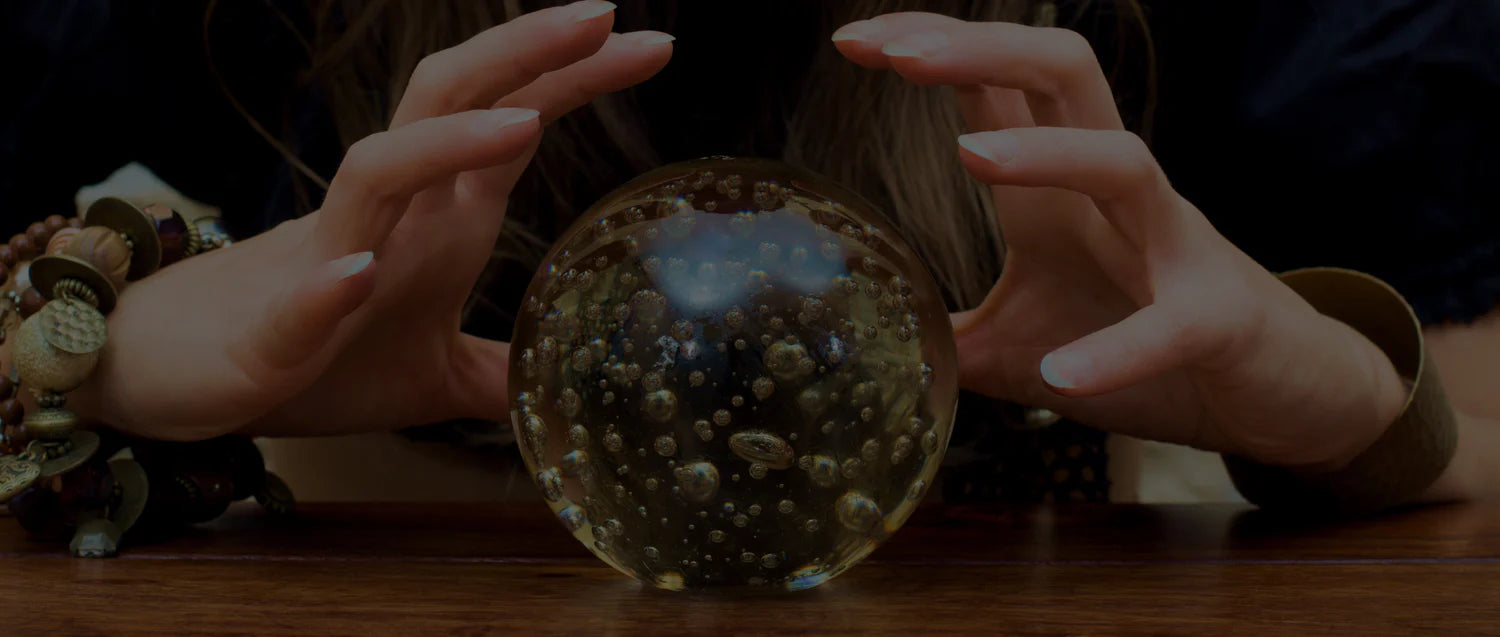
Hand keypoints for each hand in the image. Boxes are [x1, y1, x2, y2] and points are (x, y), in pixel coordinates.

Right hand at [69, 0, 674, 439]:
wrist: (177, 376)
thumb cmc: (310, 359)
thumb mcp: (430, 372)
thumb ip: (497, 368)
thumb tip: (561, 385)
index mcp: (433, 218)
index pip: (509, 121)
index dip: (574, 78)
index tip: (652, 45)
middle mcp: (387, 216)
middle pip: (450, 104)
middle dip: (524, 56)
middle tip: (605, 16)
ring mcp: (326, 260)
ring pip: (379, 173)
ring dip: (447, 145)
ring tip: (524, 126)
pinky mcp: (274, 329)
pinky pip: (301, 297)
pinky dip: (330, 285)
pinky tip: (359, 273)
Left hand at [834, 14, 1407, 468]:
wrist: (1281, 392)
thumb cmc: (1154, 349)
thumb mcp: (1025, 343)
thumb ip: (954, 335)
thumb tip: (875, 347)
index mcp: (1063, 191)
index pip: (998, 92)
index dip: (931, 53)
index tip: (854, 42)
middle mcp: (1117, 197)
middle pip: (1063, 80)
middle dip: (982, 51)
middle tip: (900, 55)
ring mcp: (1173, 248)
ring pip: (1123, 161)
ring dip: (1046, 155)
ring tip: (968, 156)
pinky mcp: (1217, 320)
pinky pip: (1171, 324)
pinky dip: (1118, 352)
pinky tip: (1062, 376)